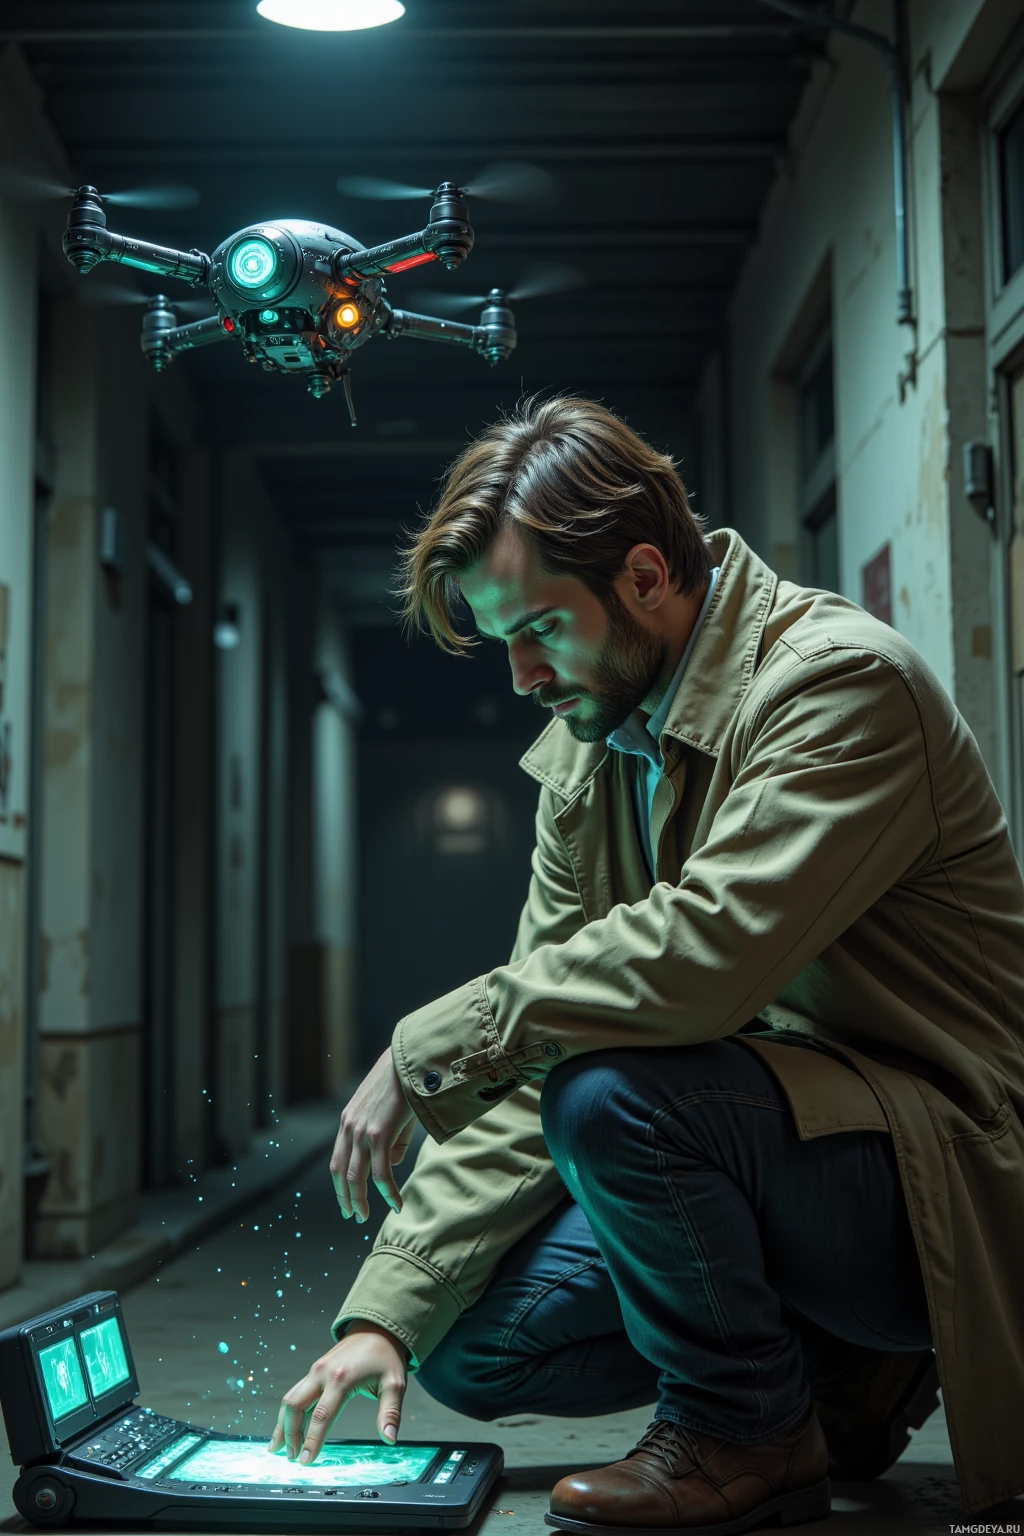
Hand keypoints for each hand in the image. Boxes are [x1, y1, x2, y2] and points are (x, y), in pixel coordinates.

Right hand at [268, 1323, 407, 1462]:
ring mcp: (315, 1371)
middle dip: (289, 1434)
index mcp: (342, 1378)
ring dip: (283, 1424)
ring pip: (290, 1399)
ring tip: (279, 1448)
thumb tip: (390, 1439)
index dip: (312, 1440)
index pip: (322, 1415)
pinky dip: (288, 1413)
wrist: (376, 1328)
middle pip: (295, 1406)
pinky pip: (296, 1393)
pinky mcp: (314, 1371)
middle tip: (291, 1458)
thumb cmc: (385, 1357)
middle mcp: (322, 1373)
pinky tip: (287, 1428)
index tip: (306, 1461)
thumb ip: (390, 1412)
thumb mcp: (394, 1383)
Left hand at [331, 1048, 415, 1221]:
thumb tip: (391, 1166)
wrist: (409, 1061)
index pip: (337, 1160)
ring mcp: (362, 1132)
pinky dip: (388, 1193)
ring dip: (360, 1201)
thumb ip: (389, 1141)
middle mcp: (349, 1128)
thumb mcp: (390, 1114)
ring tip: (364, 1218)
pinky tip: (395, 1204)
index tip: (346, 1201)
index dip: (340, 1185)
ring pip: (357, 1177)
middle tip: (353, 1216)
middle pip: (341, 1173)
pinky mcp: (379, 1134)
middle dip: (346, 1198)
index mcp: (348, 1121)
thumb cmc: (404, 1085)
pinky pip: (382, 1173)